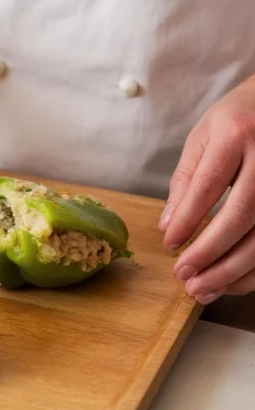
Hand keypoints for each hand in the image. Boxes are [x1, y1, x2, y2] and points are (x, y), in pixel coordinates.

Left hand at [162, 76, 254, 303]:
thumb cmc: (236, 120)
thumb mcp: (203, 138)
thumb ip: (185, 181)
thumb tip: (167, 225)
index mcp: (236, 135)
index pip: (209, 185)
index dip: (187, 220)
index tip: (169, 245)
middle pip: (242, 215)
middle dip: (210, 252)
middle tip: (183, 276)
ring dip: (234, 270)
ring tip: (202, 289)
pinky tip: (233, 282)